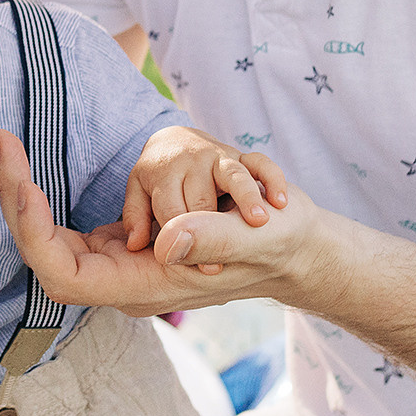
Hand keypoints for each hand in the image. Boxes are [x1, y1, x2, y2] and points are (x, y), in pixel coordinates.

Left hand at [0, 129, 337, 315]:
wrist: (297, 248)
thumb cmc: (281, 246)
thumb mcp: (259, 235)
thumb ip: (215, 237)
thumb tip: (167, 240)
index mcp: (144, 287)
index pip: (64, 273)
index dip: (35, 230)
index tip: (22, 182)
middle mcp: (124, 277)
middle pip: (46, 250)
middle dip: (15, 199)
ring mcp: (122, 258)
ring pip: (50, 233)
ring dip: (22, 192)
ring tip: (3, 144)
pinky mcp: (126, 237)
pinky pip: (68, 222)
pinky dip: (44, 193)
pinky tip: (25, 163)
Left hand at [122, 124, 287, 264]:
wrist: (185, 145)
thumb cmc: (163, 182)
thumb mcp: (144, 194)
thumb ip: (140, 216)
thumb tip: (135, 245)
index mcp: (162, 174)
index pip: (170, 211)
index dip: (180, 239)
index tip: (200, 269)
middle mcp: (191, 163)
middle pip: (201, 199)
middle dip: (210, 227)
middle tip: (220, 265)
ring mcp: (220, 158)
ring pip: (233, 175)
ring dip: (246, 196)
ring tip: (258, 221)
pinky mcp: (245, 157)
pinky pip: (261, 163)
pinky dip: (271, 179)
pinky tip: (280, 201)